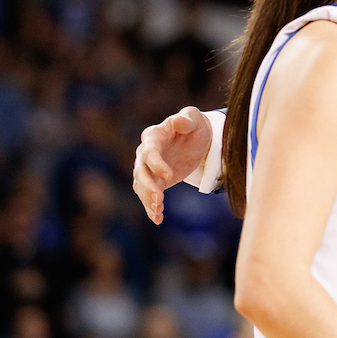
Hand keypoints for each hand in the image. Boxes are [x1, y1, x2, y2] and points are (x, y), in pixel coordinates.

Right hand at [132, 106, 212, 223]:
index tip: (169, 177)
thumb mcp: (194, 118)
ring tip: (157, 211)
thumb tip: (179, 121)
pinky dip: (151, 208)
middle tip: (159, 199)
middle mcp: (145, 153)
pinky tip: (158, 219)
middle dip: (148, 186)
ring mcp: (149, 168)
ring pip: (141, 186)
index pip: (150, 152)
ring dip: (147, 200)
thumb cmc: (193, 125)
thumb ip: (187, 118)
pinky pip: (149, 196)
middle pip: (140, 172)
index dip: (157, 165)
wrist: (196, 138)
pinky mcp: (156, 181)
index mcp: (153, 136)